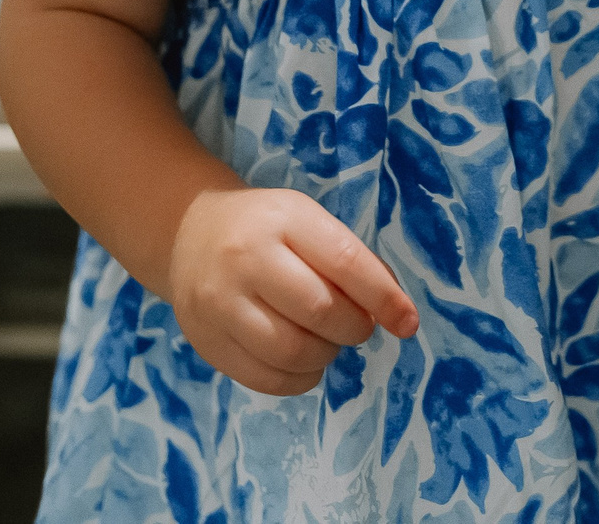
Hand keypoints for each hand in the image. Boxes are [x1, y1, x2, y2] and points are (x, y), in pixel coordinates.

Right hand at [166, 187, 419, 394]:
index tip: (408, 323)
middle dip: (354, 328)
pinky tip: (305, 362)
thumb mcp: (309, 222)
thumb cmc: (267, 228)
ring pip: (292, 351)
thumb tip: (394, 311)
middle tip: (357, 325)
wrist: (190, 234)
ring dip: (327, 355)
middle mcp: (246, 258)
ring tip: (327, 341)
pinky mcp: (207, 341)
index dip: (384, 297)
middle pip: (319, 311)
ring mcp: (220, 302)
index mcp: (284, 220)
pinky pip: (266, 379)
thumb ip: (350, 260)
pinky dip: (300, 379)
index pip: (345, 262)